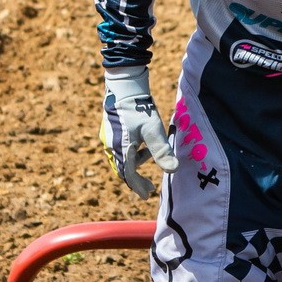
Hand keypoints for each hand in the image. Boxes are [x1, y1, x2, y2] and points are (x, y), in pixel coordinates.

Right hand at [100, 68, 177, 197]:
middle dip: (136, 179)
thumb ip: (162, 151)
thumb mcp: (153, 130)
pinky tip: (141, 146)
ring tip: (148, 160)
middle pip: (122, 169)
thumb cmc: (139, 108)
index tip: (147, 195)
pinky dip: (131, 154)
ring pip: (121, 159)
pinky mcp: (110, 130)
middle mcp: (110, 146)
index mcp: (120, 149)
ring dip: (134, 165)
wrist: (124, 86)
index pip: (128, 174)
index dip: (138, 186)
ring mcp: (108, 137)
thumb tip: (174, 170)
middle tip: (149, 189)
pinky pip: (119, 149)